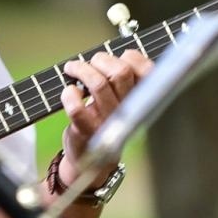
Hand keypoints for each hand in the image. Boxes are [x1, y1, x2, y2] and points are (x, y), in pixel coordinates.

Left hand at [57, 50, 152, 186]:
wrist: (94, 163)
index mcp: (140, 100)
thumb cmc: (108, 123)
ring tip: (73, 68)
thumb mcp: (125, 103)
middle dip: (102, 59)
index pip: (148, 72)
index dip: (133, 58)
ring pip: (98, 84)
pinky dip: (69, 94)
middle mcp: (127, 110)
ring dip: (82, 69)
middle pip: (121, 72)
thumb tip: (110, 54)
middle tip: (91, 62)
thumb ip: (125, 80)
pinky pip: (77, 108)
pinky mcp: (86, 131)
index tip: (120, 57)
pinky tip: (68, 92)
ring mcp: (107, 121)